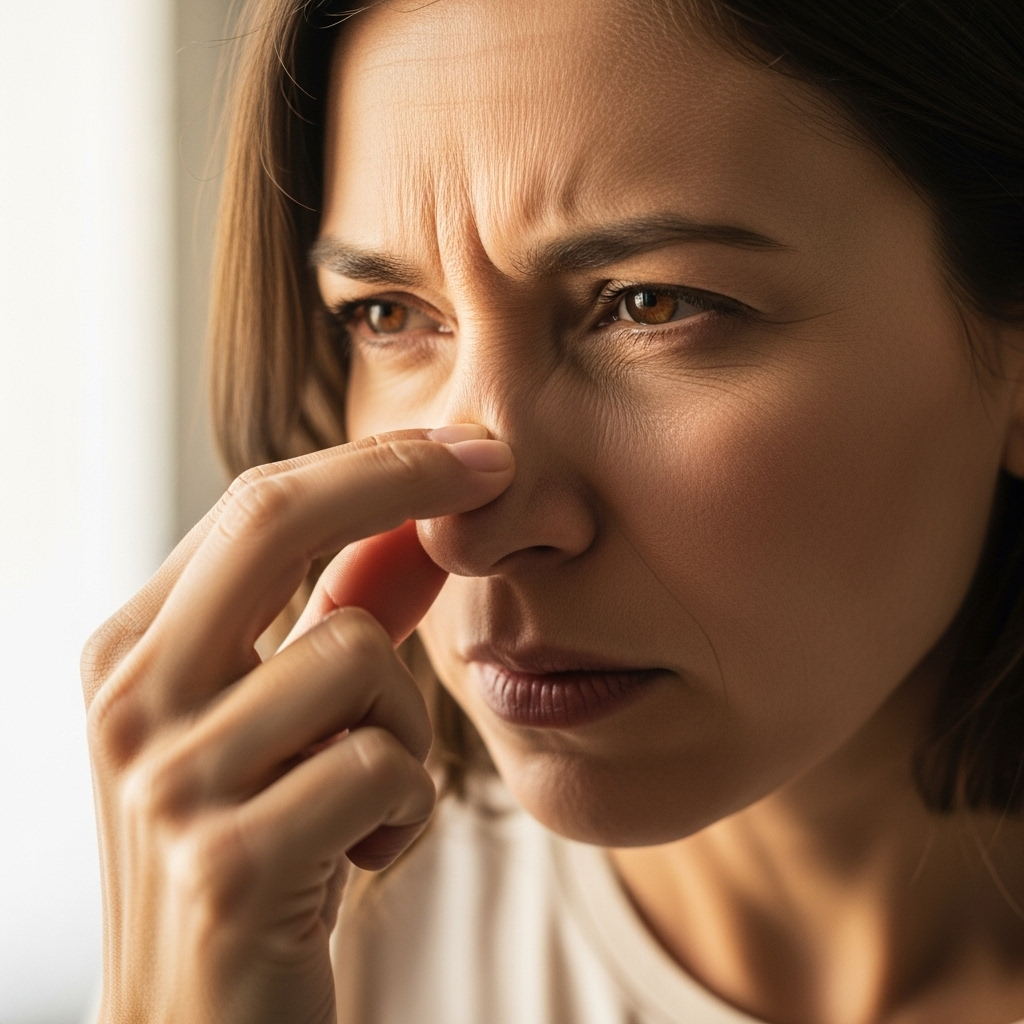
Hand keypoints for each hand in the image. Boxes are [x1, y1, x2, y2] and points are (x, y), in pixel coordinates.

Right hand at [80, 427, 512, 1023]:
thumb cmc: (259, 853)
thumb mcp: (285, 723)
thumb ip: (344, 616)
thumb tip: (423, 522)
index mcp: (132, 651)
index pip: (257, 505)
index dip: (374, 461)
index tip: (469, 446)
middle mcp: (131, 701)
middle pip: (275, 520)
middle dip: (398, 476)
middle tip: (491, 464)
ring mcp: (169, 783)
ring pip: (358, 659)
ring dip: (404, 728)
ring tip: (366, 796)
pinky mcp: (230, 867)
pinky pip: (383, 770)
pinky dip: (404, 811)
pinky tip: (357, 859)